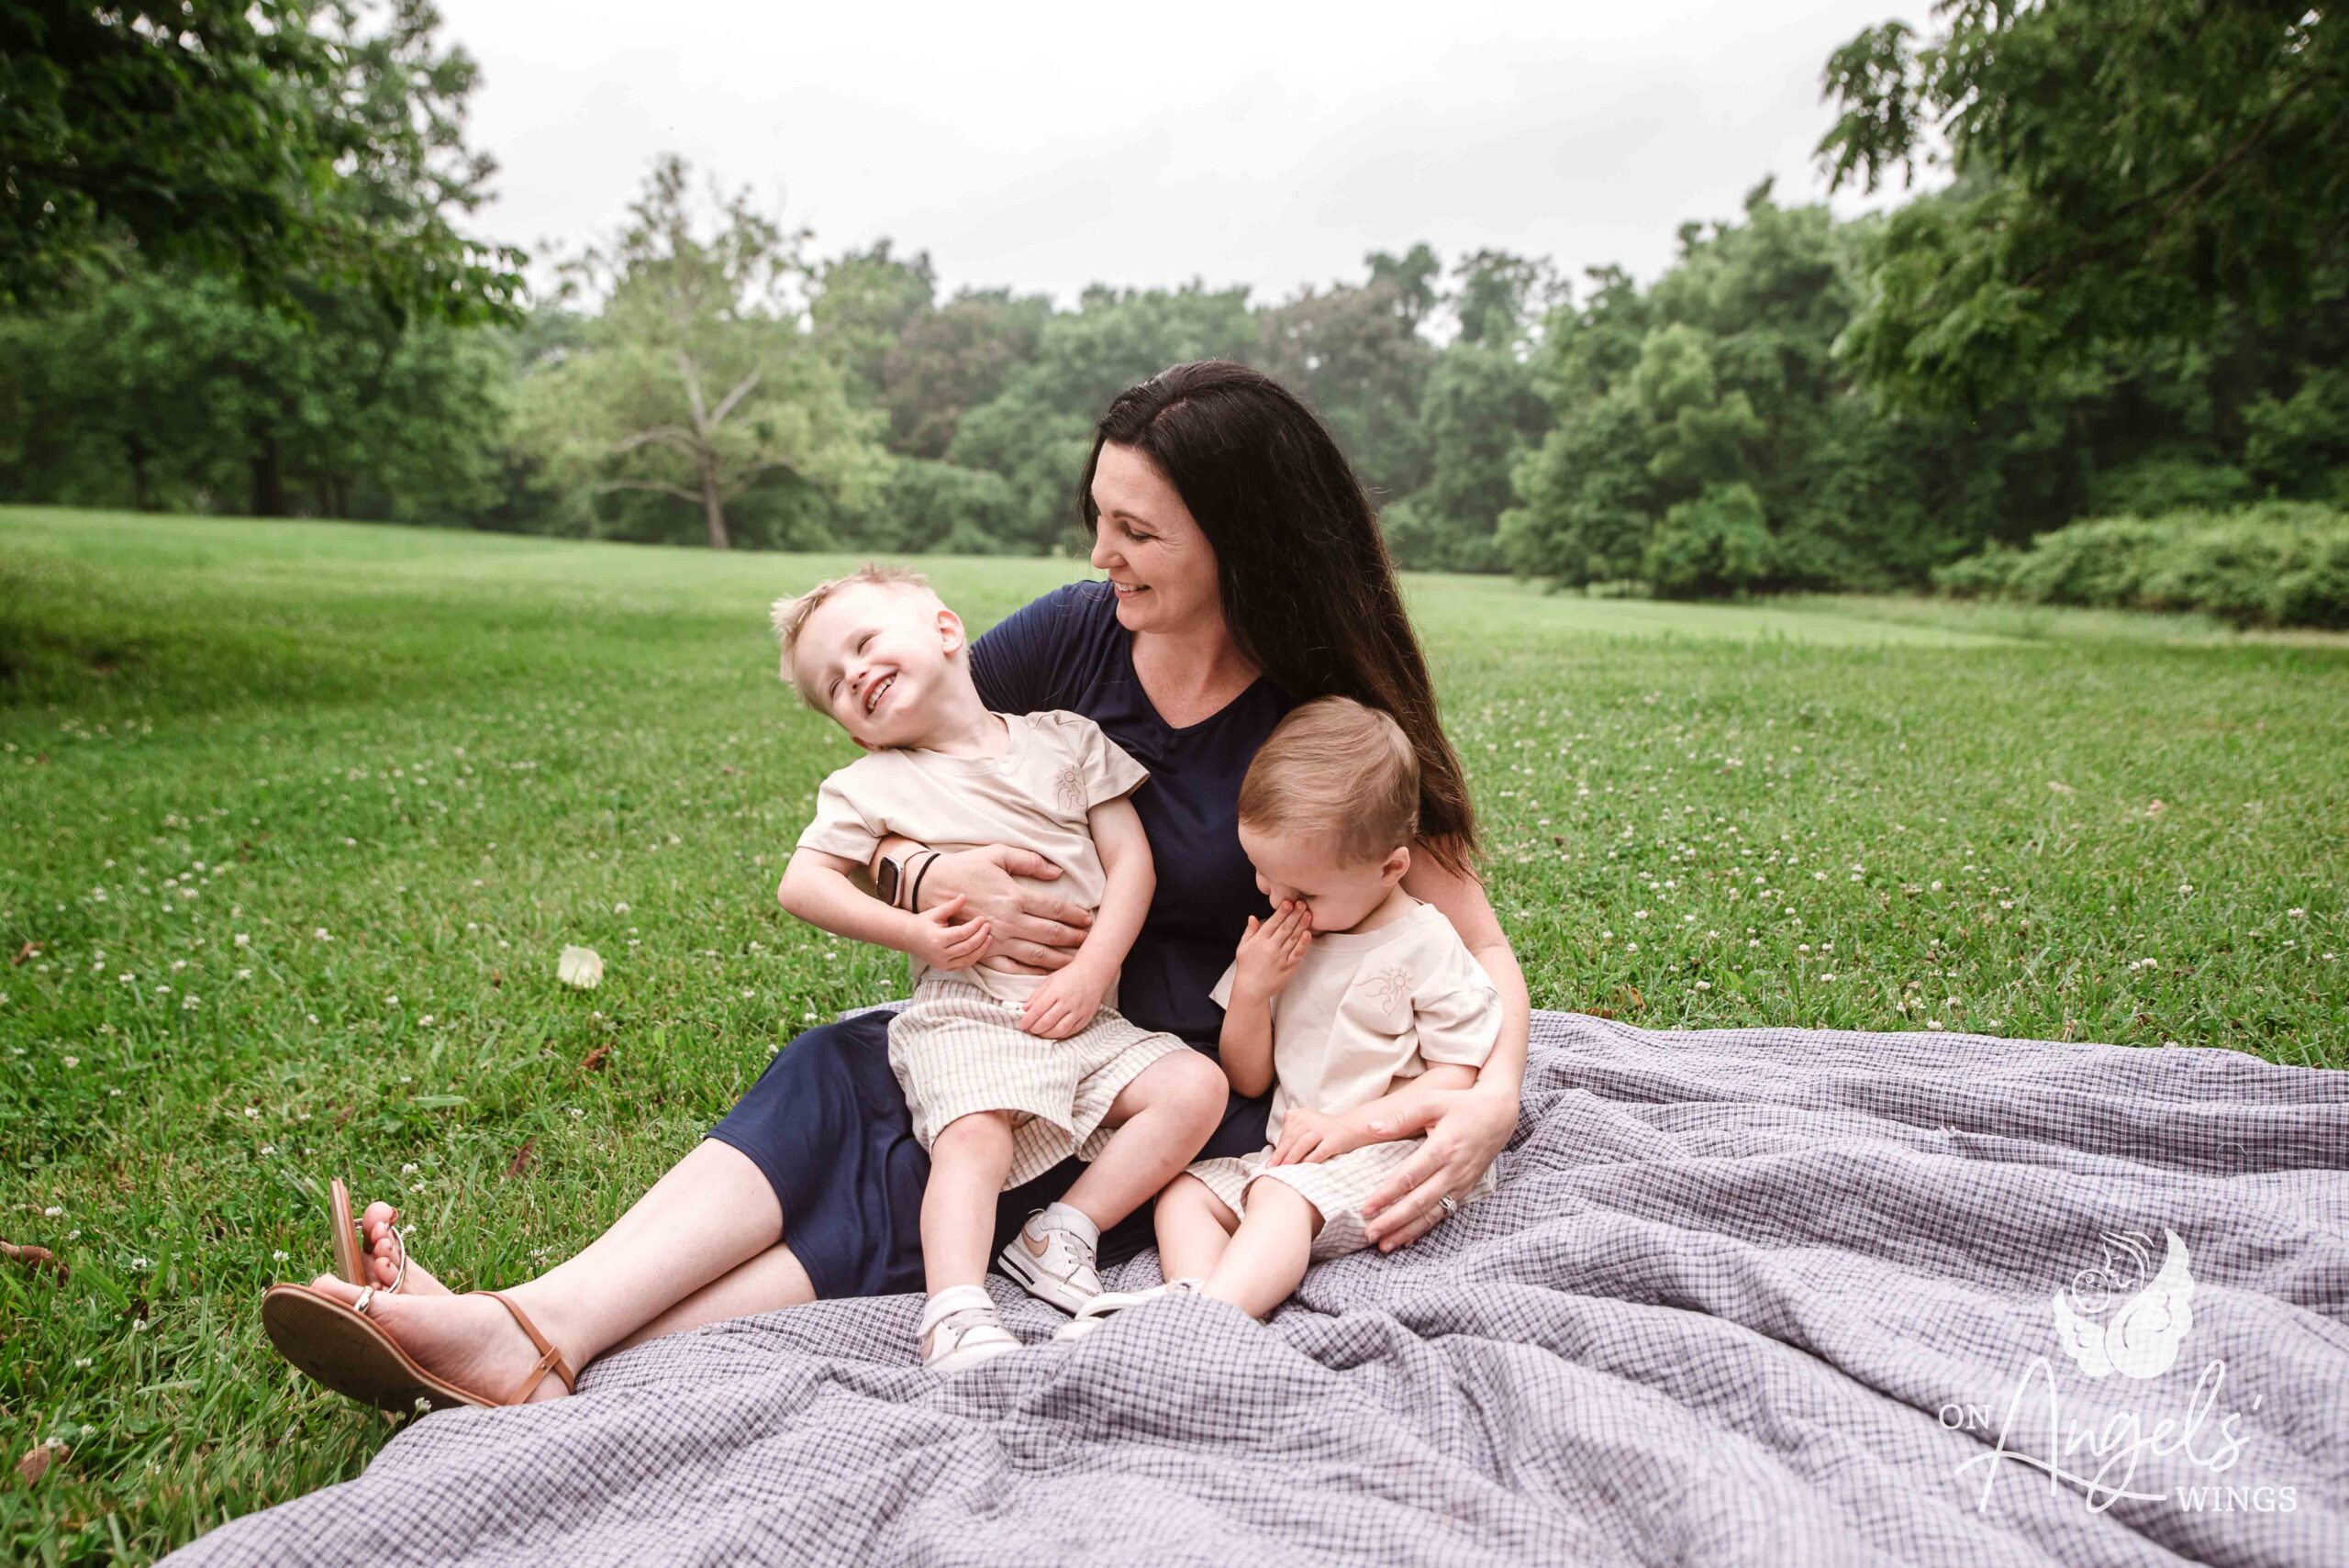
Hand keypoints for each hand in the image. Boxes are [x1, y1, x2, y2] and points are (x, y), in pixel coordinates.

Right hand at [908, 895, 990, 971]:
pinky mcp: (945, 968)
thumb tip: (964, 896)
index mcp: (937, 939)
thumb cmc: (923, 923)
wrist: (909, 938)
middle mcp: (940, 954)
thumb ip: (951, 906)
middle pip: (967, 947)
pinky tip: (981, 948)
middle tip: (988, 927)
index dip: (974, 927)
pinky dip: (975, 957)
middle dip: (981, 937)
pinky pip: (964, 965)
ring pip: (968, 959)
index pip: (962, 934)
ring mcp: (942, 963)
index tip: (982, 919)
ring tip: (989, 938)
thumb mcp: (935, 913)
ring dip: (982, 949)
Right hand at [918, 846, 1092, 971]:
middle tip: (1090, 941)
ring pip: (1036, 955)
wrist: (930, 887)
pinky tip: (1045, 974)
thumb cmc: (966, 867)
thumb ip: (1029, 861)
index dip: (1075, 916)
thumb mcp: (997, 854)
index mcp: (1015, 897)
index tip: (1089, 919)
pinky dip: (1031, 973)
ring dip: (1059, 959)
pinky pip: (1012, 968)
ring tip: (1076, 960)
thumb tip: (1056, 872)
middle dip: (1074, 939)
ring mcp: (997, 940)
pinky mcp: (984, 952)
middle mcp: (1009, 922)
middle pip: (1051, 935)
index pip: (1055, 910)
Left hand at [1018, 960, 1108, 1039]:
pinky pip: (1071, 1031)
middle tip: (1030, 1029)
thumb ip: (1036, 995)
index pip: (1038, 1009)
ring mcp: (1078, 1010)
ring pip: (1060, 1029)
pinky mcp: (1086, 1017)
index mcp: (1056, 991)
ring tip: (1040, 1032)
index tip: (1022, 1024)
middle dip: (1035, 1028)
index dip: (1028, 1019)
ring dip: (1047, 1034)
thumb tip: (1024, 1009)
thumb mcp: (1050, 980)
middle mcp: (1068, 1002)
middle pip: (1048, 1021)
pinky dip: (1060, 1035)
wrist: (1093, 973)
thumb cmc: (1069, 976)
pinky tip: (1053, 1032)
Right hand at [1231, 902, 1310, 999]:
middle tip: (1302, 903)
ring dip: (1301, 925)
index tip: (1289, 902)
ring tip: (1308, 914)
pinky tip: (1308, 934)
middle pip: (1285, 928)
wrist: (1251, 989)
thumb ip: (1249, 932)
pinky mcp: (1288, 967)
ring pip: (1293, 938)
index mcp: (1259, 941)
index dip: (1282, 912)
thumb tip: (1253, 917)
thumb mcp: (1242, 948)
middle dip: (1294, 914)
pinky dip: (1303, 943)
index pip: (1273, 923)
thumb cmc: (1246, 968)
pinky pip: (1298, 953)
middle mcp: (1271, 948)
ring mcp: (1281, 957)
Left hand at [1265, 1106, 1374, 1166]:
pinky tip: (1302, 1169)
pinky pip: (1318, 1152)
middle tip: (1271, 1167)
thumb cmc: (1324, 1130)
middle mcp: (1310, 1120)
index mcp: (1301, 1115)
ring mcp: (1322, 1130)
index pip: (1286, 1132)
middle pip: (1291, 1139)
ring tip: (1283, 1169)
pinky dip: (1309, 1161)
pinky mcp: (1333, 1141)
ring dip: (1291, 1158)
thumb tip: (1277, 1154)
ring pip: (1302, 1145)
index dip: (1279, 1147)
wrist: (1351, 1127)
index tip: (1272, 1161)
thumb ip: (1292, 1133)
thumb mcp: (1305, 1124)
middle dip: (1280, 1154)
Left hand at [1358, 1086, 1517, 1251]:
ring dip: (1407, 1231)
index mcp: (1443, 1147)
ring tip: (1384, 1245)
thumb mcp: (1432, 1101)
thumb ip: (1402, 1116)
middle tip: (1369, 1234)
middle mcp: (1454, 1170)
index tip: (1365, 1208)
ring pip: (1431, 1213)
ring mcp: (1462, 1182)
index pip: (1409, 1177)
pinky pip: (1443, 1213)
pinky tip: (1407, 1239)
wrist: (1499, 1113)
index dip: (1386, 1195)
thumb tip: (1372, 1128)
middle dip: (1393, 1221)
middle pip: (1419, 1202)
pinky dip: (1424, 1228)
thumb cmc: (1461, 1103)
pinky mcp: (1466, 1189)